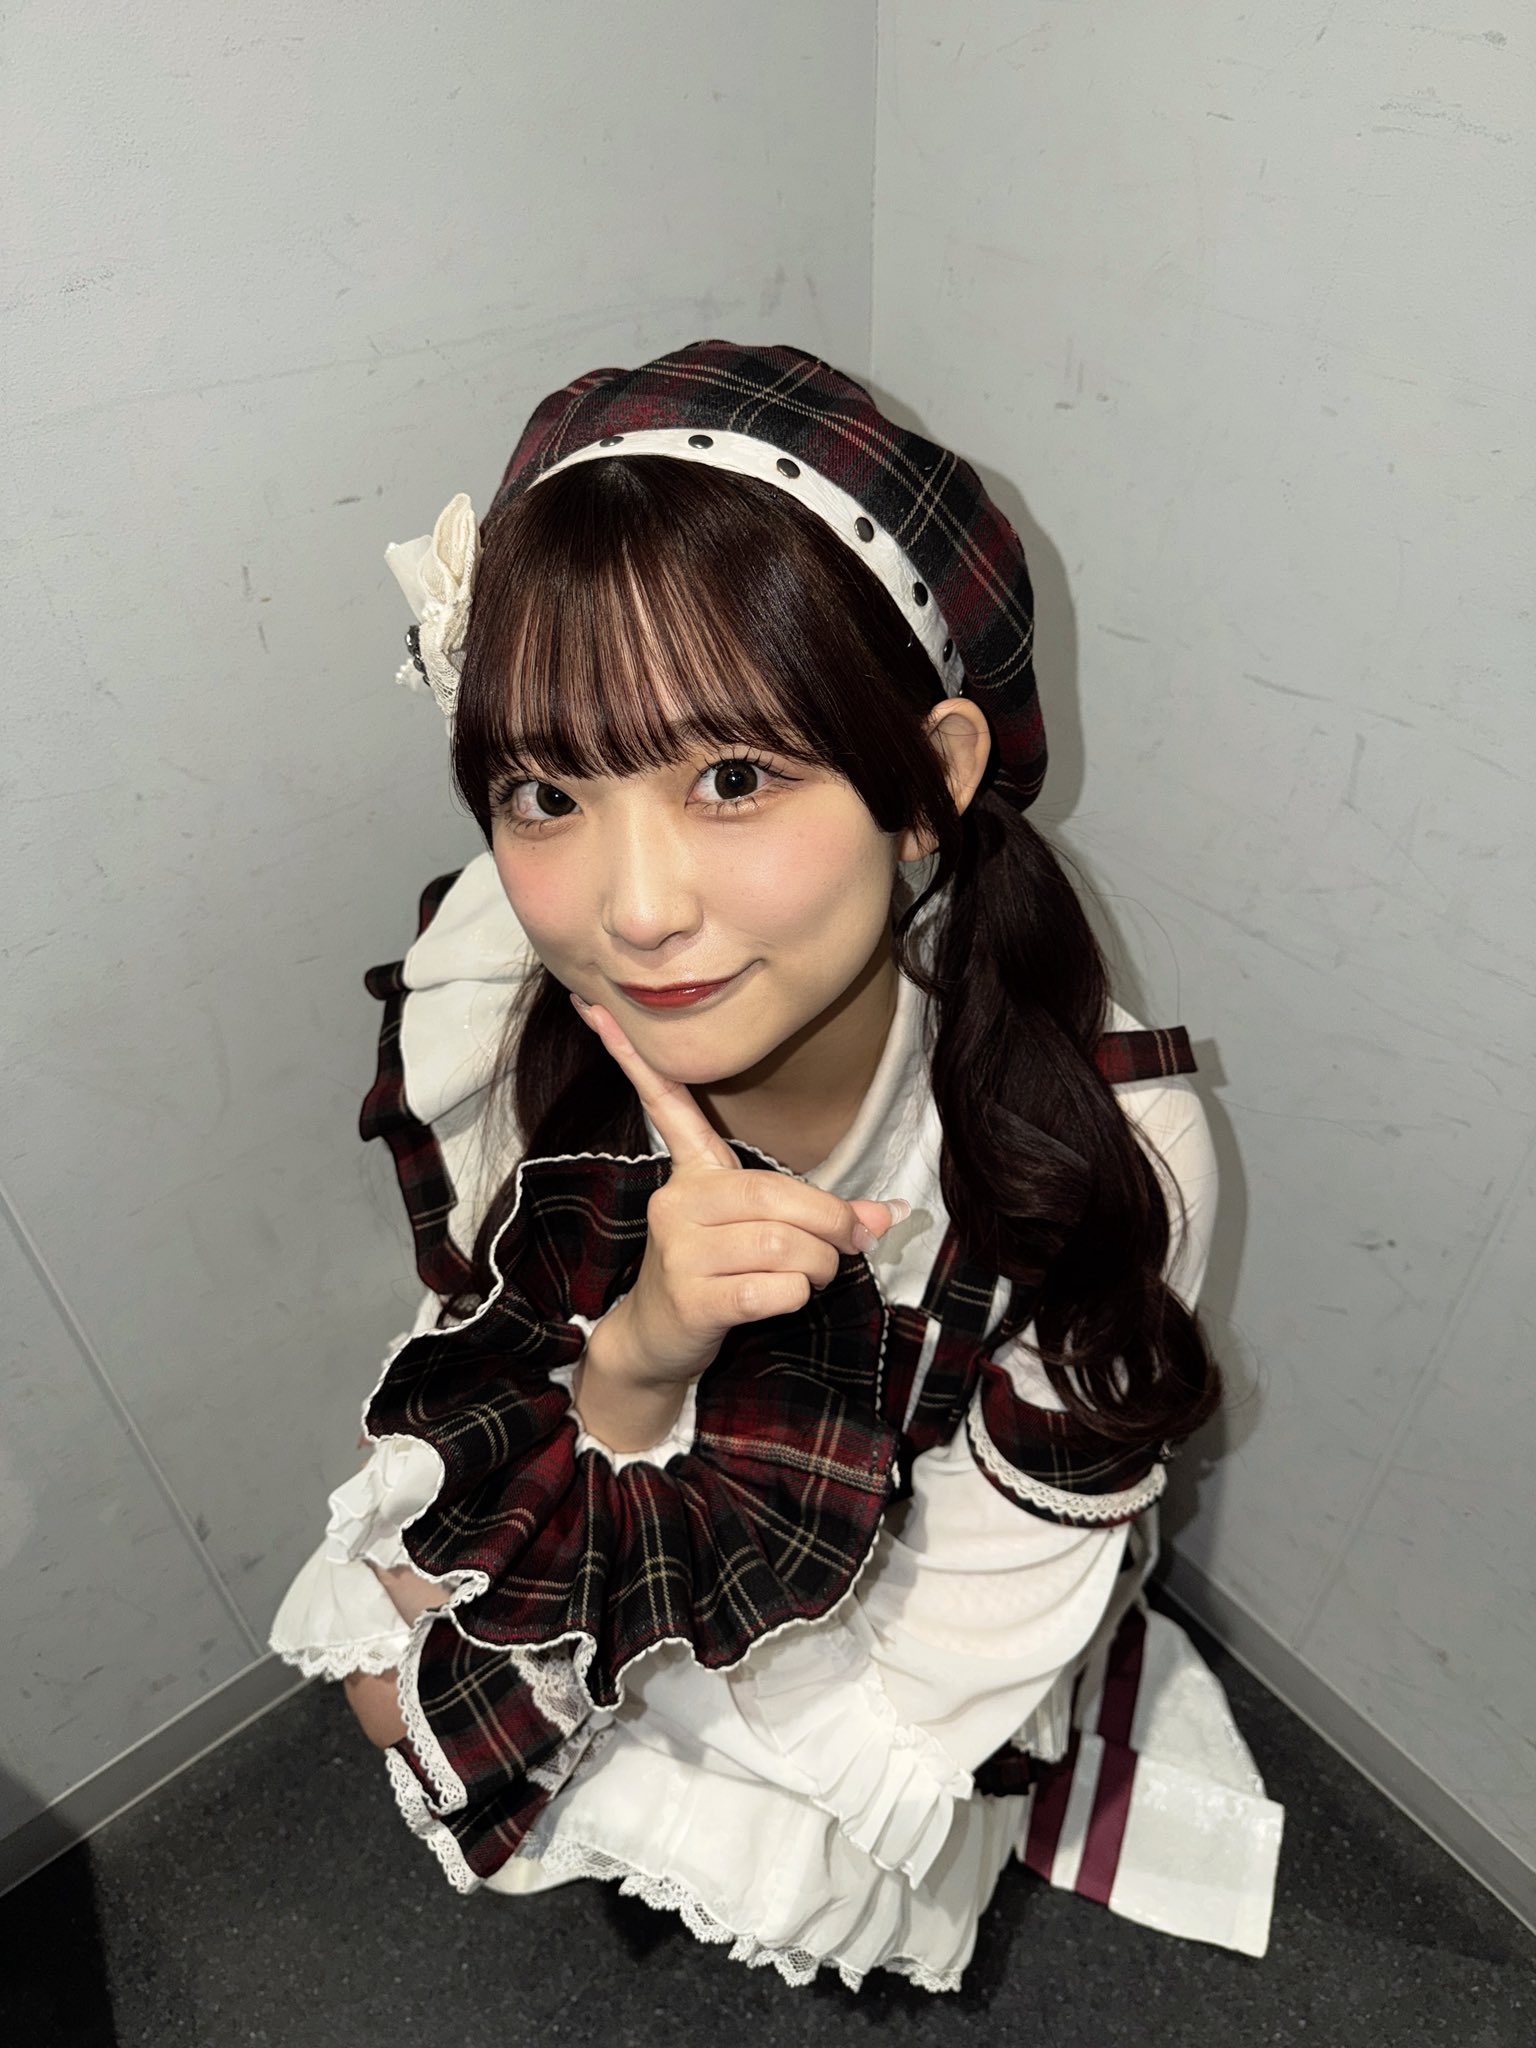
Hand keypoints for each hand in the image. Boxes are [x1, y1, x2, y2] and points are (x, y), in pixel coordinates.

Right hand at [570, 993, 908, 1389]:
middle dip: (831, 1225)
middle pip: (778, 1195)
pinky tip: (778, 1300)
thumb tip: (885, 1215)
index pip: (665, 1104)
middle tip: (845, 1245)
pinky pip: (775, 1287)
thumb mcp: (764, 1229)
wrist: (658, 1337)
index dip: (631, 1056)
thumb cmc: (715, 1272)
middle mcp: (678, 1199)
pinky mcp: (690, 1294)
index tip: (593, 1004)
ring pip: (786, 1245)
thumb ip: (818, 1212)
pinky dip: (796, 1297)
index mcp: (692, 1171)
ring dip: (819, 1267)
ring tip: (809, 1276)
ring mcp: (679, 1248)